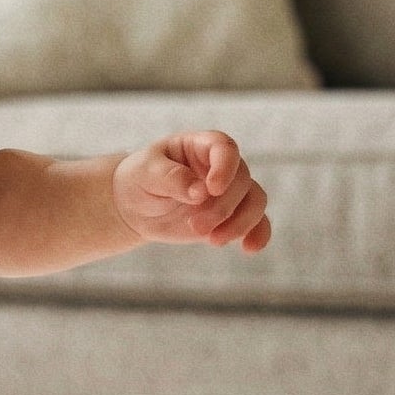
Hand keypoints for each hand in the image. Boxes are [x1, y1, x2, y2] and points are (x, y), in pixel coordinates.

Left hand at [112, 131, 271, 253]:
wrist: (135, 206)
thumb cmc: (140, 180)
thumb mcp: (146, 173)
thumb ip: (171, 178)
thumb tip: (200, 192)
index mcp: (200, 146)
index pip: (225, 148)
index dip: (225, 168)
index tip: (212, 190)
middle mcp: (221, 166)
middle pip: (241, 181)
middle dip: (222, 207)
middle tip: (196, 226)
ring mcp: (229, 191)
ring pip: (255, 202)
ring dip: (239, 223)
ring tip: (213, 241)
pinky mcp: (231, 216)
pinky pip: (257, 222)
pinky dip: (258, 234)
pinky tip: (250, 248)